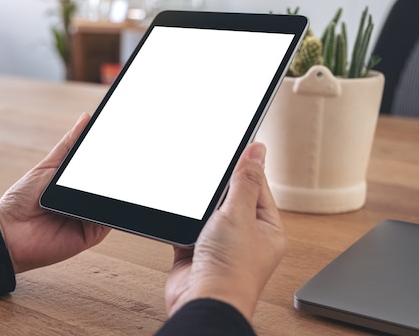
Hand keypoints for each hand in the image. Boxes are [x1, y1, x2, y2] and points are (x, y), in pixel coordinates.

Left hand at [0, 113, 109, 272]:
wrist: (9, 233)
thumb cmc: (22, 199)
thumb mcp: (49, 165)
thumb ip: (69, 144)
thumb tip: (86, 118)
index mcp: (78, 183)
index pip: (101, 166)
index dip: (112, 153)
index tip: (122, 135)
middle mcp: (87, 199)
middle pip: (109, 182)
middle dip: (117, 168)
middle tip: (125, 149)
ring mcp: (92, 216)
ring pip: (112, 199)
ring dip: (116, 186)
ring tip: (117, 170)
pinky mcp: (94, 233)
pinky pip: (110, 219)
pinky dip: (113, 207)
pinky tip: (109, 193)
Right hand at [163, 142, 285, 321]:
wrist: (203, 301)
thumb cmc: (231, 269)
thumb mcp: (240, 213)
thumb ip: (245, 181)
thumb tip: (257, 151)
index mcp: (267, 228)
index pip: (258, 187)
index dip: (246, 167)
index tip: (235, 146)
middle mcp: (245, 237)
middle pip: (231, 198)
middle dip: (218, 188)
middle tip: (209, 172)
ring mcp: (220, 245)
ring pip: (208, 213)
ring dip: (199, 207)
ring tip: (196, 202)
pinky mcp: (196, 252)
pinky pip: (189, 228)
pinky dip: (183, 221)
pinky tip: (181, 218)